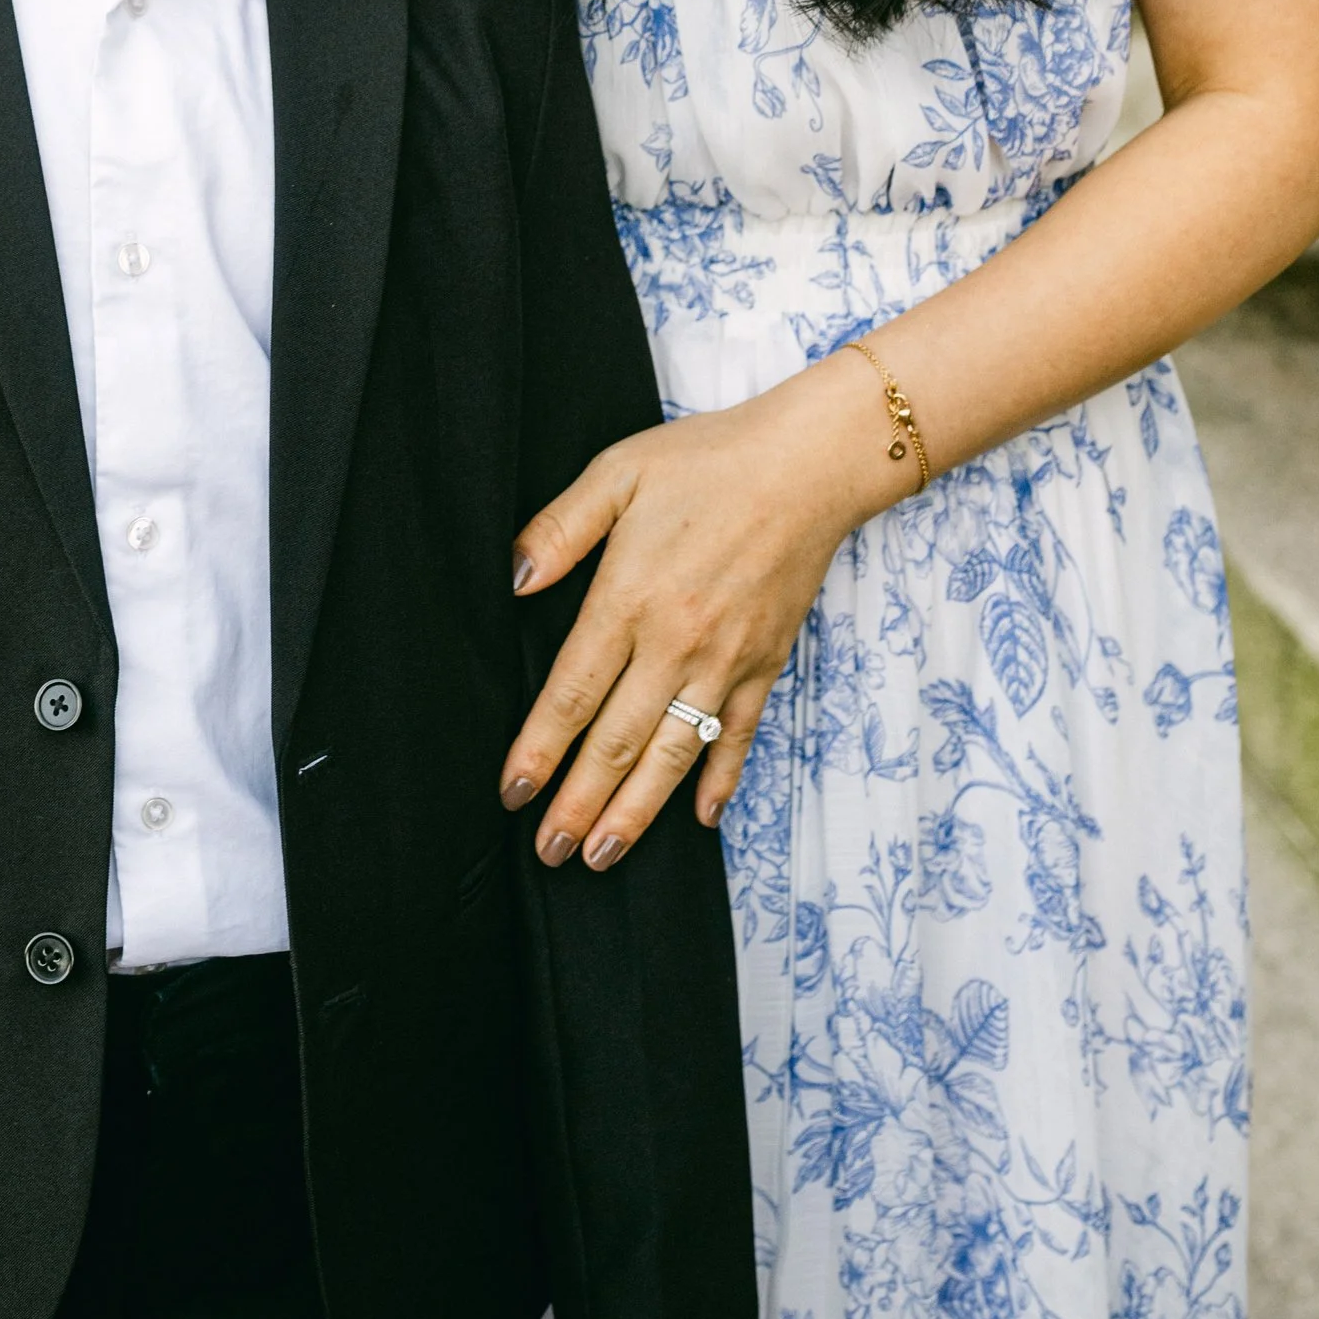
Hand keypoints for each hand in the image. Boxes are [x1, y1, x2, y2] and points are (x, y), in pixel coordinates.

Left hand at [505, 372, 883, 864]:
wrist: (806, 465)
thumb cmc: (705, 462)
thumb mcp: (616, 473)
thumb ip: (560, 529)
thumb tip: (515, 581)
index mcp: (628, 599)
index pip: (572, 694)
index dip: (539, 751)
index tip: (512, 793)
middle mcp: (675, 643)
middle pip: (617, 741)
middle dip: (579, 804)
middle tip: (549, 852)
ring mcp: (726, 660)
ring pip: (674, 754)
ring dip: (637, 811)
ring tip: (604, 856)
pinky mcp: (767, 663)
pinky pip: (739, 735)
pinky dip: (721, 780)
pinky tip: (702, 817)